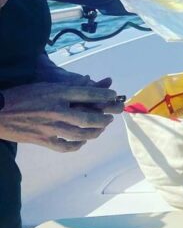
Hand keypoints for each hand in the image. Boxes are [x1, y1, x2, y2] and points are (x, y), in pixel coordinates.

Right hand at [0, 78, 121, 151]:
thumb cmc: (23, 94)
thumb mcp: (46, 84)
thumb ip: (67, 86)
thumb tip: (88, 81)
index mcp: (57, 93)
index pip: (87, 94)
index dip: (104, 95)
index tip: (114, 95)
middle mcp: (56, 110)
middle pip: (88, 117)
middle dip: (104, 118)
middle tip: (111, 117)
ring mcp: (50, 127)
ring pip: (80, 133)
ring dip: (95, 131)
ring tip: (101, 128)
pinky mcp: (43, 140)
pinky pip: (65, 146)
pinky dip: (78, 144)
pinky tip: (82, 141)